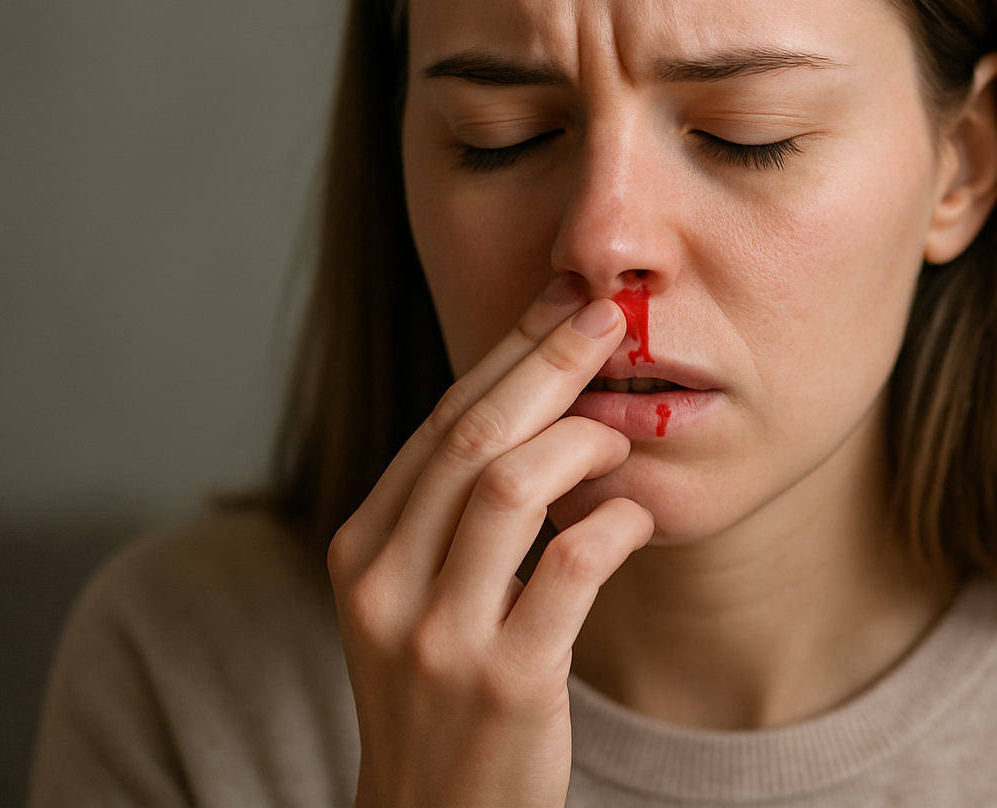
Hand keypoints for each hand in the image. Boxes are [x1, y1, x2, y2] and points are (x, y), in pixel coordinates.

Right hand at [327, 283, 655, 807]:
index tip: (560, 302)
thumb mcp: (414, 597)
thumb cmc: (441, 695)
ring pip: (509, 484)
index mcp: (361, 548)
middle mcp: (385, 584)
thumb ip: (448, 513)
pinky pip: (569, 567)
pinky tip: (635, 516)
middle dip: (547, 361)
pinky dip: (613, 523)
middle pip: (471, 435)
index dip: (507, 354)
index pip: (439, 422)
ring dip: (580, 439)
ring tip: (619, 432)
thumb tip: (525, 401)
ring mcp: (439, 636)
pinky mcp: (504, 681)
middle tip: (607, 317)